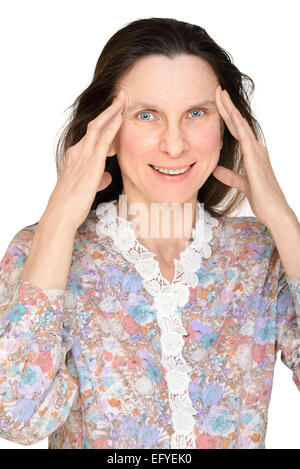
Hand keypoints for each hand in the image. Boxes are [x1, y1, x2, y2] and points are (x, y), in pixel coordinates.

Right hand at [43, 90, 124, 232]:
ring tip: (123, 99)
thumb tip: (106, 176)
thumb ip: (97, 178)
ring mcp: (83, 156)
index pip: (92, 134)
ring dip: (112, 112)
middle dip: (109, 109)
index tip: (115, 110)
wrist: (62, 213)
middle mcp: (78, 151)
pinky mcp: (90, 163)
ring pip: (99, 127)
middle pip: (95, 124)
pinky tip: (120, 117)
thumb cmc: (72, 203)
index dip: (104, 120)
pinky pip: (103, 139)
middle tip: (121, 95)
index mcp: (76, 156)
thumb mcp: (87, 187)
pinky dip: (112, 127)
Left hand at [212, 84, 290, 226]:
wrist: (274, 211)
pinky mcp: (255, 160)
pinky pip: (245, 139)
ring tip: (221, 95)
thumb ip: (230, 176)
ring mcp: (257, 153)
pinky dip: (238, 125)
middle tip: (217, 90)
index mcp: (253, 153)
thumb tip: (217, 169)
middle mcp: (256, 149)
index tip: (217, 103)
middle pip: (238, 123)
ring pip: (241, 126)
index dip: (226, 116)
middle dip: (227, 106)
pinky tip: (231, 114)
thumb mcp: (242, 184)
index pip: (236, 130)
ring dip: (230, 110)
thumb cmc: (262, 198)